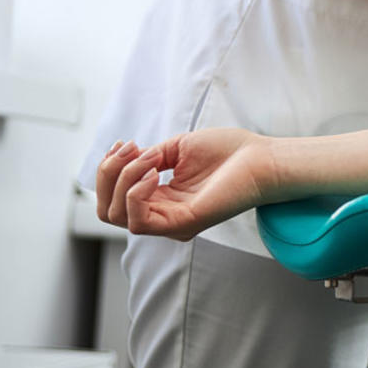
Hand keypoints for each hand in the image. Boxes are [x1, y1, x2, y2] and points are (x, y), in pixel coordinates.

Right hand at [95, 128, 275, 240]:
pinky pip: (138, 222)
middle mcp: (163, 215)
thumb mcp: (177, 149)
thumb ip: (147, 159)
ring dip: (122, 179)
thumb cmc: (228, 152)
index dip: (108, 169)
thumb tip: (126, 161)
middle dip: (108, 174)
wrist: (261, 157)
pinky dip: (135, 193)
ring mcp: (172, 222)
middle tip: (132, 149)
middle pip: (107, 210)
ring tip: (149, 158)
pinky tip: (153, 173)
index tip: (124, 144)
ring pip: (117, 215)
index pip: (113, 198)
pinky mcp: (183, 224)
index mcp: (162, 200)